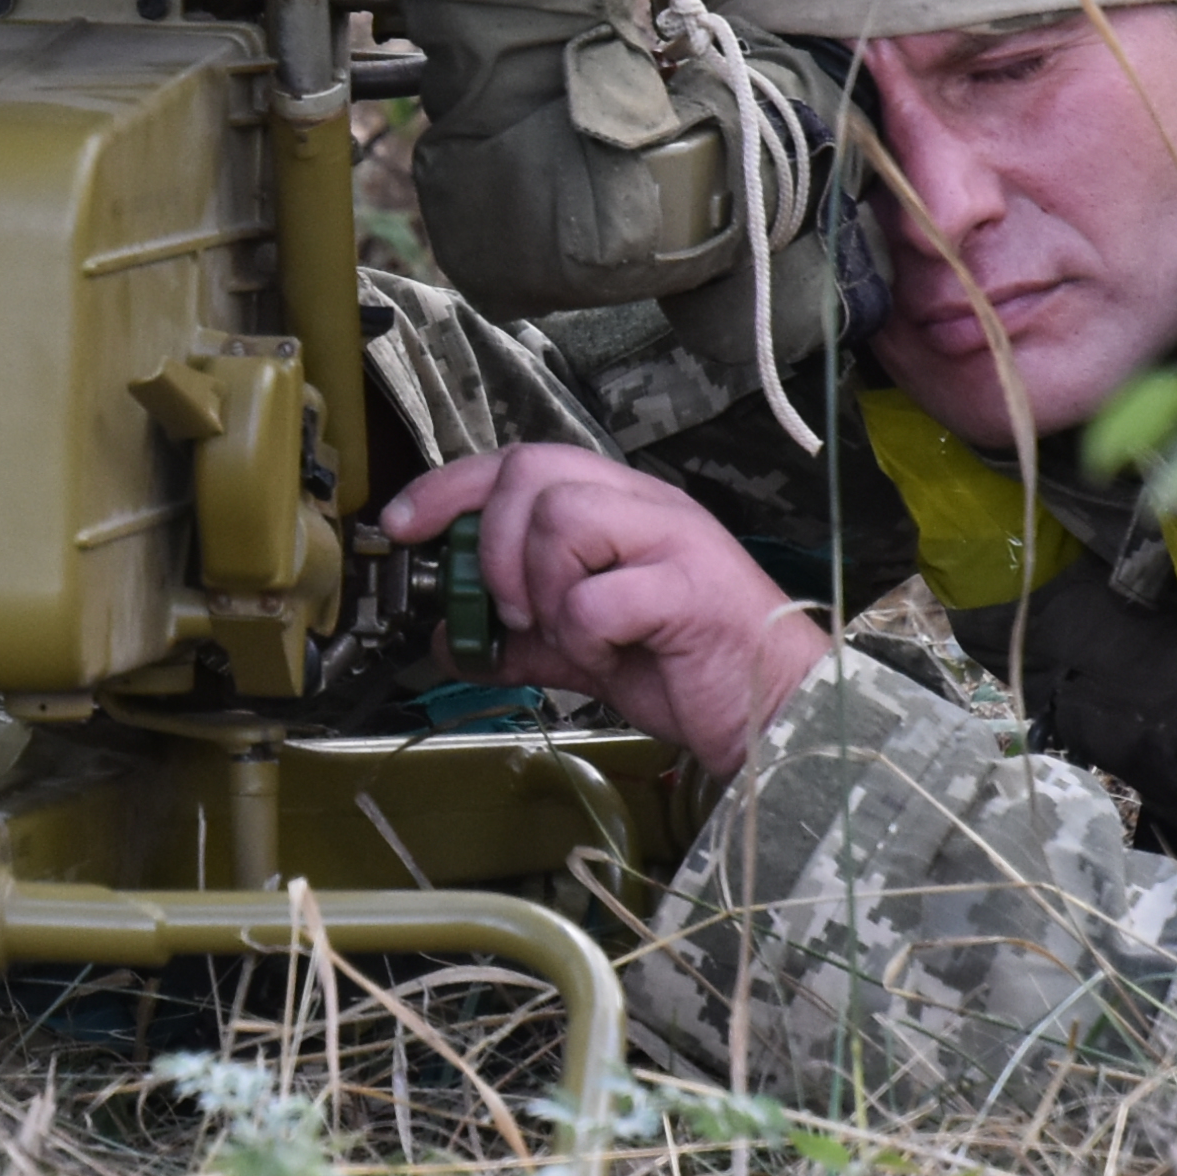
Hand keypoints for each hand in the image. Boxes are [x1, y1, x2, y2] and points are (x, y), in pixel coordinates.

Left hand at [377, 442, 835, 774]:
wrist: (774, 715)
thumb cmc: (689, 670)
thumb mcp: (583, 649)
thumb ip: (518, 637)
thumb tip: (448, 637)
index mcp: (620, 506)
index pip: (519, 460)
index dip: (449, 487)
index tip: (403, 525)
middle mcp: (646, 505)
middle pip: (533, 471)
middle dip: (493, 544)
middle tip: (510, 608)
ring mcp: (673, 540)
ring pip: (562, 518)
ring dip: (542, 588)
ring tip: (569, 632)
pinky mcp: (691, 590)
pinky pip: (598, 598)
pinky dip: (584, 637)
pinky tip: (612, 657)